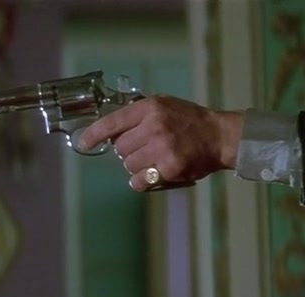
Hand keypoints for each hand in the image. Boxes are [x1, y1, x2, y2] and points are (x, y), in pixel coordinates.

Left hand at [77, 95, 244, 191]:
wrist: (221, 136)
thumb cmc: (189, 121)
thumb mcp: (163, 107)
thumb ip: (137, 117)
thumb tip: (108, 133)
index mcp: (150, 108)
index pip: (112, 122)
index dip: (94, 134)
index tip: (83, 143)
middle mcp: (154, 126)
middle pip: (120, 148)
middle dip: (129, 151)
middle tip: (147, 148)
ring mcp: (162, 148)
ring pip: (128, 165)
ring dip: (137, 166)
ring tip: (155, 159)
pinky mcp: (169, 167)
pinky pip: (139, 181)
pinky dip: (143, 181)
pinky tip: (155, 172)